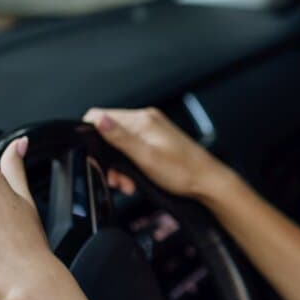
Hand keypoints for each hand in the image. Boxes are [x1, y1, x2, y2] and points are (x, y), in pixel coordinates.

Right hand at [83, 107, 233, 199]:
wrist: (208, 183)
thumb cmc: (183, 172)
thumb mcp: (146, 157)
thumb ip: (120, 138)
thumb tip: (98, 119)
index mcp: (142, 120)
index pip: (100, 115)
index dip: (91, 136)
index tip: (94, 158)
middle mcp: (146, 120)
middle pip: (109, 133)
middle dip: (108, 158)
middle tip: (116, 179)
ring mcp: (152, 131)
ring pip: (120, 144)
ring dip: (119, 166)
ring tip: (128, 184)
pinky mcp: (157, 142)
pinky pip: (133, 150)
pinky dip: (130, 166)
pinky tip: (136, 180)